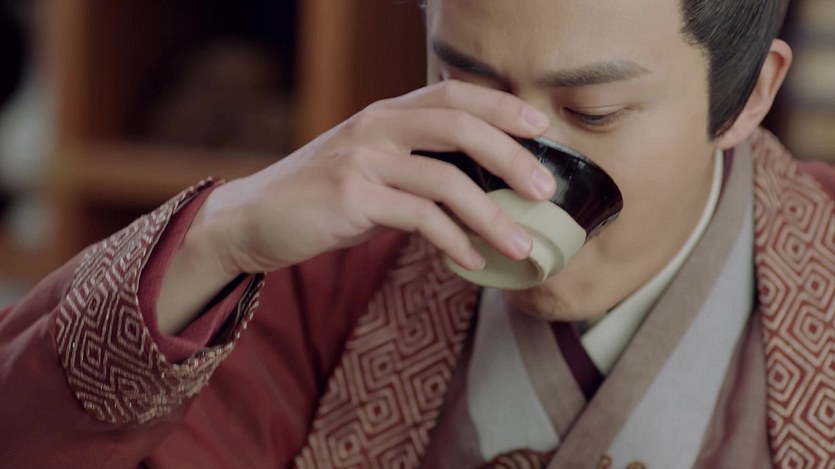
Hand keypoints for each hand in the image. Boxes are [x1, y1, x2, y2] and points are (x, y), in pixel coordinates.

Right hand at [206, 80, 555, 275]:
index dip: (501, 107)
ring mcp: (361, 161)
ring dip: (492, 216)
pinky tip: (472, 260)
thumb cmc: (322, 197)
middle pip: (459, 127)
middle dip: (511, 157)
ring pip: (446, 180)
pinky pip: (419, 219)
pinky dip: (454, 241)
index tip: (542, 127)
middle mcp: (375, 127)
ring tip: (521, 245)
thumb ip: (417, 166)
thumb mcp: (370, 167)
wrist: (253, 218)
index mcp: (385, 114)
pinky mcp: (350, 199)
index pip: (453, 94)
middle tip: (544, 190)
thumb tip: (481, 188)